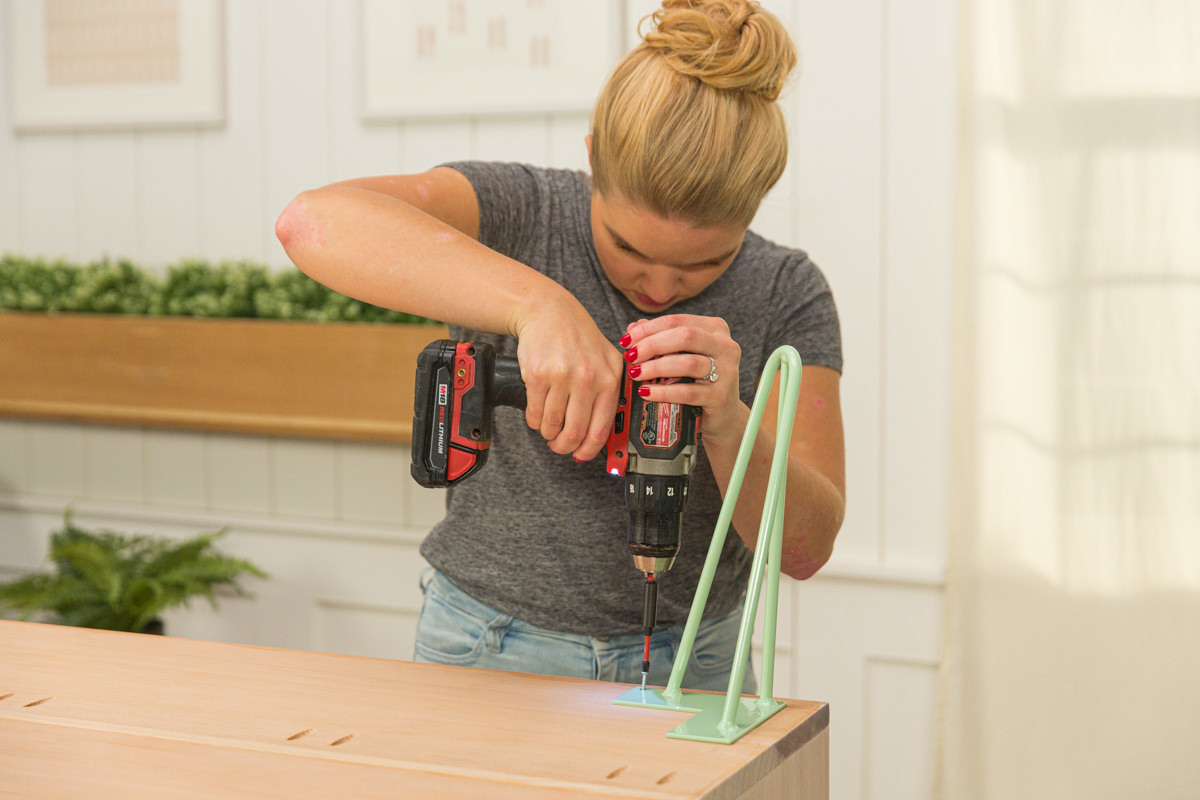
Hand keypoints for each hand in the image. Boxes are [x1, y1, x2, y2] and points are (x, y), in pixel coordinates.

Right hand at [513, 298, 625, 460]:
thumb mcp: (606, 358)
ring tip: (548, 428)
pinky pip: (535, 413)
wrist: (548, 311)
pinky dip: (534, 421)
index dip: (588, 450)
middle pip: (575, 432)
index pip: (601, 429)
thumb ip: (608, 392)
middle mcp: (588, 378)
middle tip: (559, 445)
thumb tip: (602, 433)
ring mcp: (562, 377)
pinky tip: (537, 415)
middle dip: (564, 446)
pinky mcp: (538, 376)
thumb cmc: (577, 336)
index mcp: (609, 378)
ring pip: (552, 425)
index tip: (581, 454)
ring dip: (548, 433)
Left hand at [620, 314, 745, 446]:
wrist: (723, 414)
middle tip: (631, 356)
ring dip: (656, 368)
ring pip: (687, 363)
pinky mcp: (720, 396)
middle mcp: (725, 346)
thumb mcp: (682, 355)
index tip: (626, 340)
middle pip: (685, 336)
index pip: (676, 321)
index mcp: (715, 329)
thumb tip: (632, 328)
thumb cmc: (699, 380)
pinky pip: (688, 392)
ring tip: (636, 374)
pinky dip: (664, 392)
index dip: (648, 329)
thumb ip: (660, 338)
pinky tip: (646, 392)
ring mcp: (726, 372)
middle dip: (652, 345)